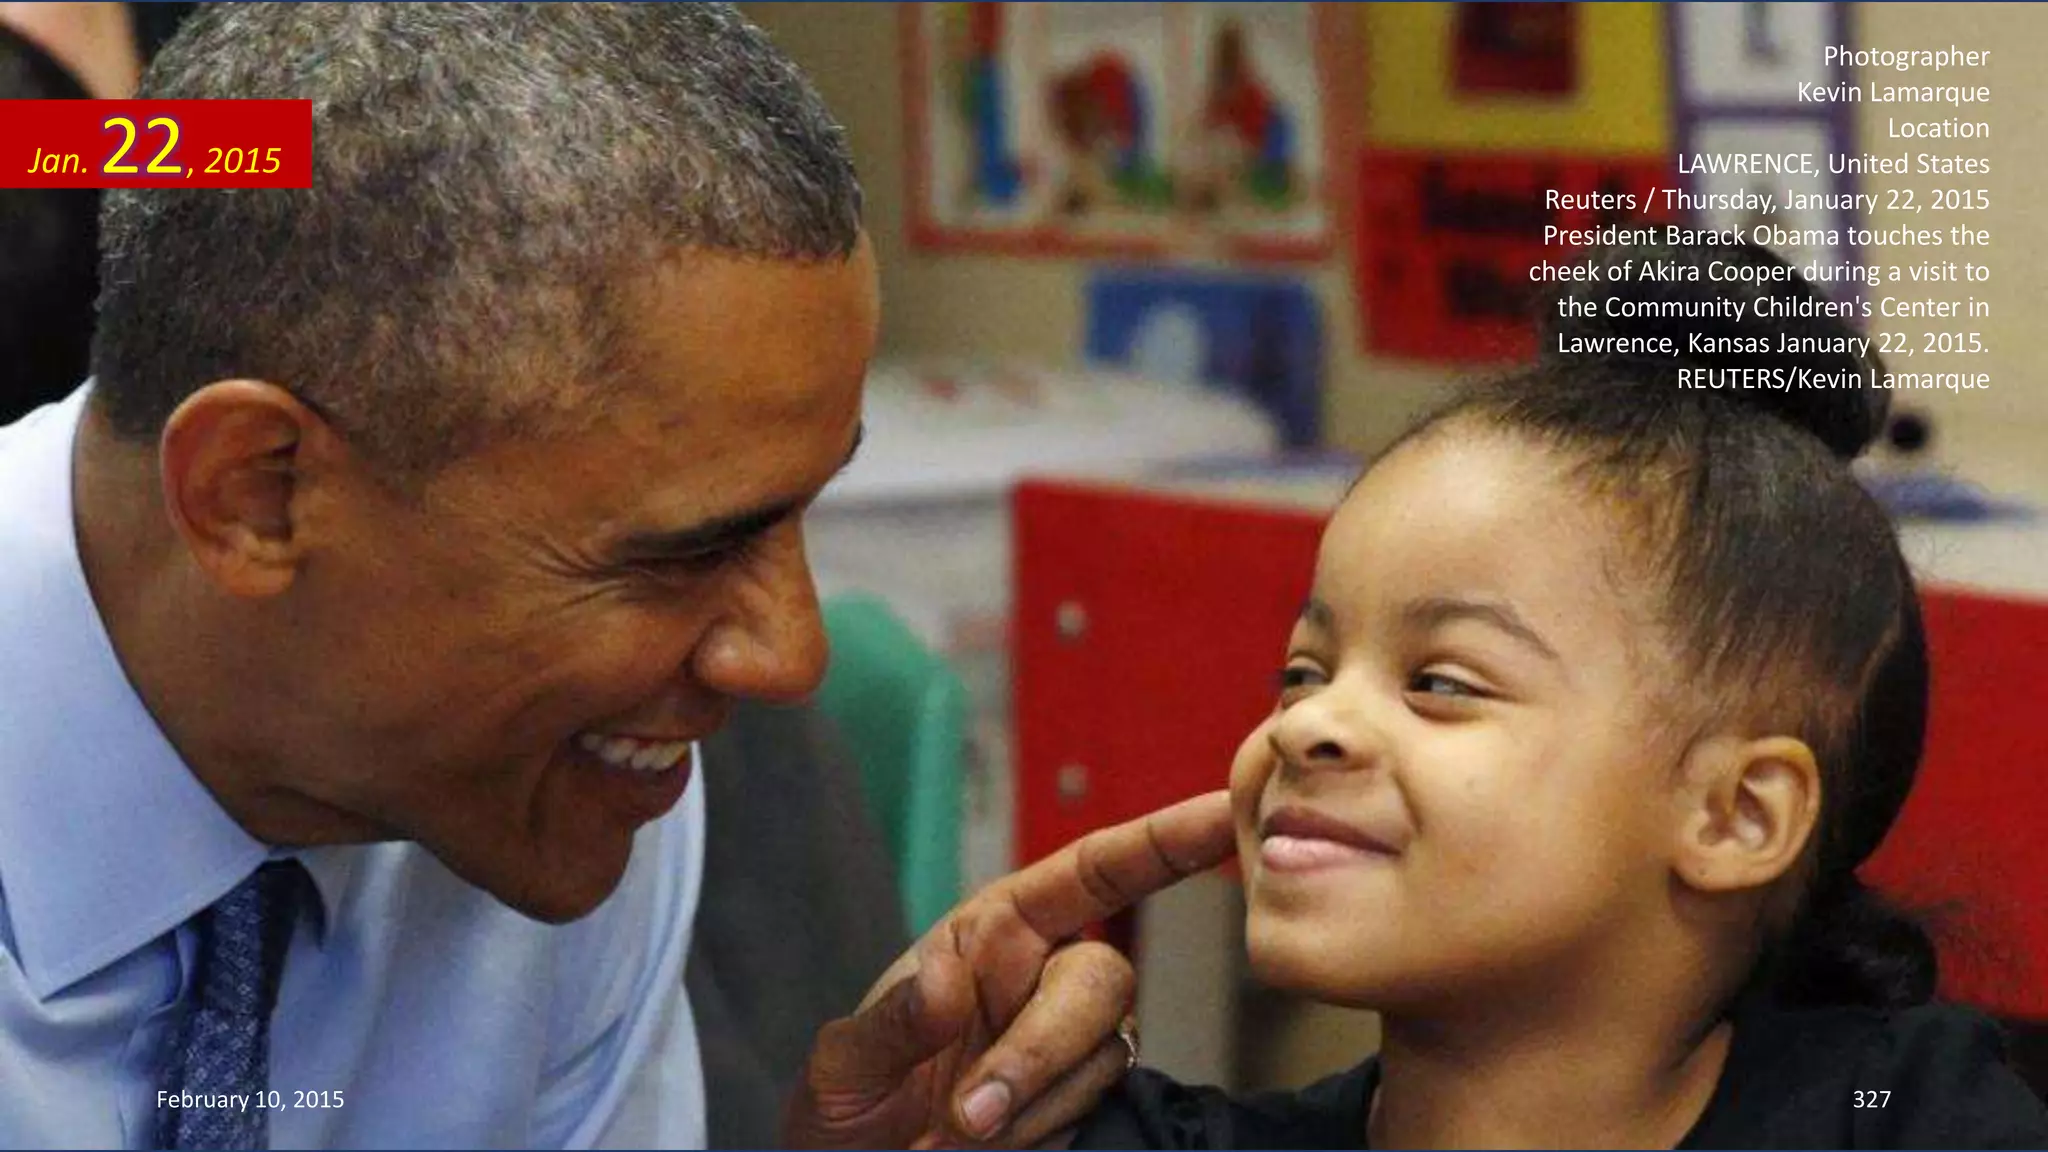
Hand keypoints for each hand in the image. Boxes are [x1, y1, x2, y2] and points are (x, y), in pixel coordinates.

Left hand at [784, 791, 1233, 1148]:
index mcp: (996, 929)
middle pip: (1105, 979)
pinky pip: (1102, 1104)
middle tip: (970, 1116)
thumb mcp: (842, 1064)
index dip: (1162, 840)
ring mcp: (1073, 1044)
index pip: (1093, 871)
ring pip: (1106, 1053)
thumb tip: (949, 980)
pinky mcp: (1088, 1105)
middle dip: (1042, 1049)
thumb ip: (890, 1022)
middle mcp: (1046, 975)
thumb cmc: (850, 1108)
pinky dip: (1047, 1130)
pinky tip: (1002, 1145)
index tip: (1223, 810)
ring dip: (1034, 1102)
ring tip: (959, 1135)